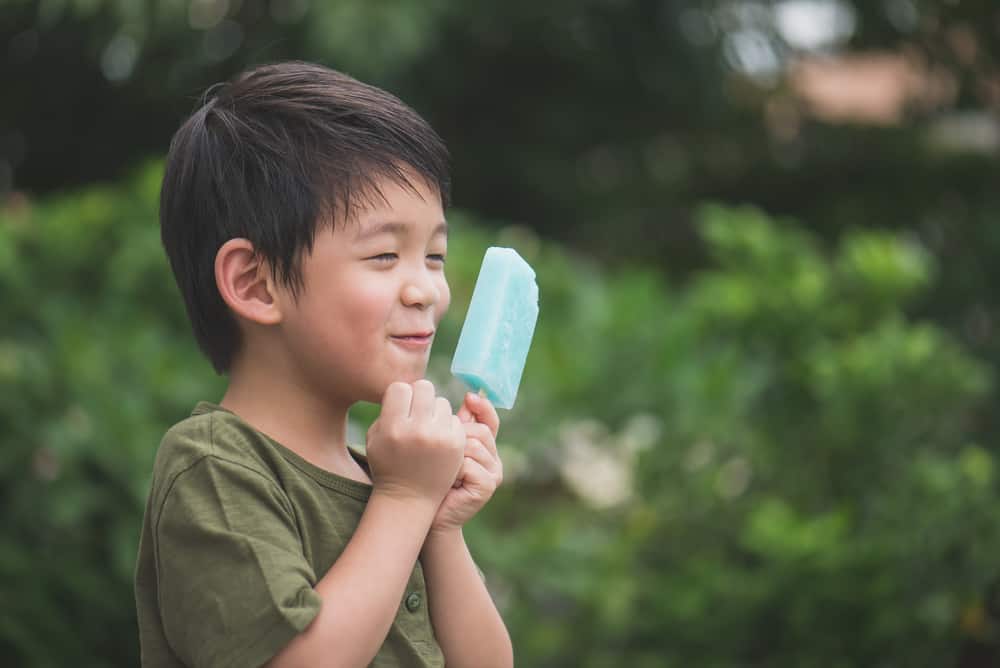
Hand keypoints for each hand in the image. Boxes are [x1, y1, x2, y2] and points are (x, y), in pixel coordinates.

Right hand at [366, 380, 465, 505]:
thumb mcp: (375, 438)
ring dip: (434, 411)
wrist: (408, 497)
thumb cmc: (388, 463)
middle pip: (424, 387)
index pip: (401, 388)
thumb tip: (406, 389)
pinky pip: (454, 418)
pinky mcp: (456, 444)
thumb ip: (387, 410)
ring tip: (427, 427)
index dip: (400, 396)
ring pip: (441, 401)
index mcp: (393, 427)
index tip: (400, 407)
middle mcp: (417, 430)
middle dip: (420, 396)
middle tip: (417, 411)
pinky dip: (446, 425)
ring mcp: (439, 437)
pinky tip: (438, 439)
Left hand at [430, 392, 503, 533]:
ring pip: (474, 447)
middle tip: (441, 451)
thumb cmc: (434, 481)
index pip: (490, 421)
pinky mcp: (488, 486)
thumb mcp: (444, 450)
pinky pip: (470, 465)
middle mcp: (495, 460)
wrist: (432, 518)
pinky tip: (447, 481)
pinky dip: (454, 471)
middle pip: (480, 431)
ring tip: (442, 469)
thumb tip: (465, 397)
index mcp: (486, 448)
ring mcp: (494, 474)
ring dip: (452, 456)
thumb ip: (455, 426)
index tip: (469, 396)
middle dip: (457, 436)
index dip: (483, 407)